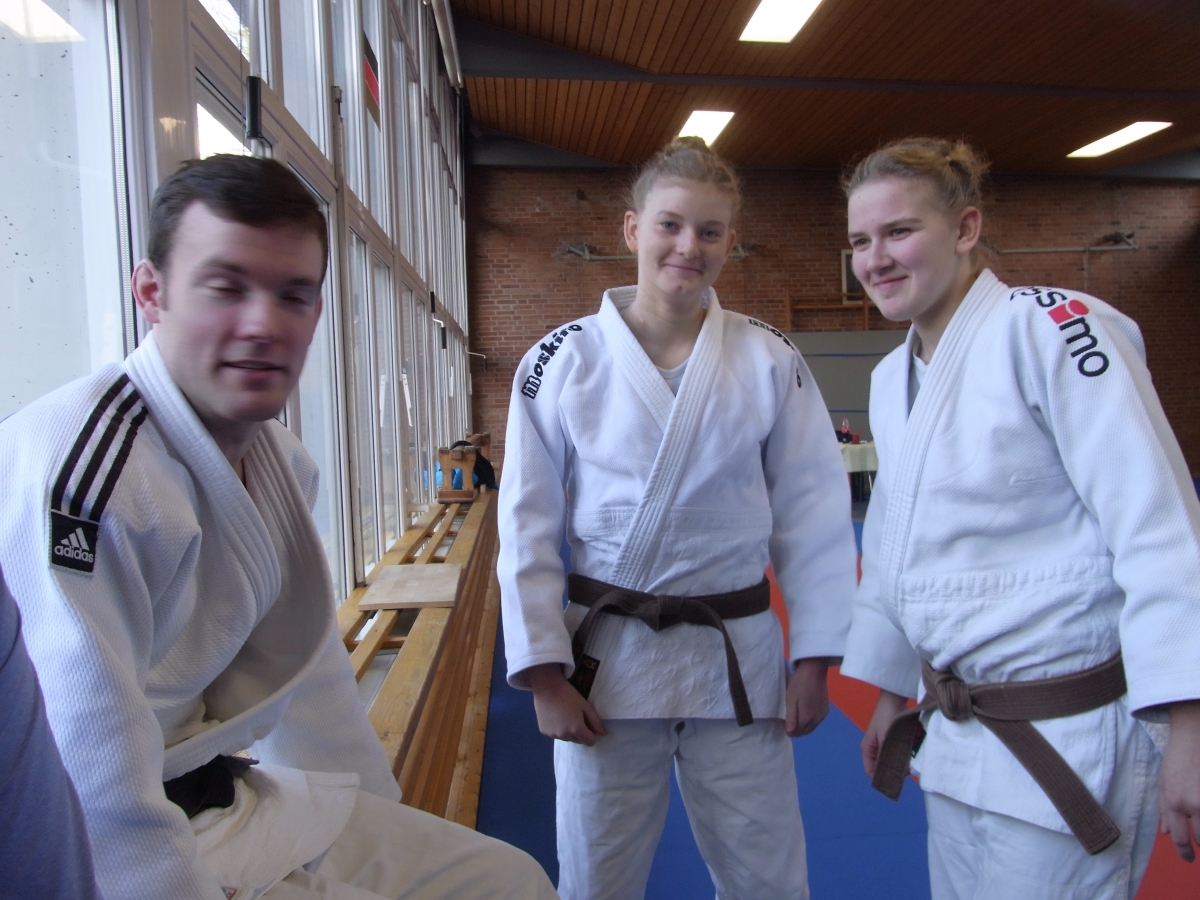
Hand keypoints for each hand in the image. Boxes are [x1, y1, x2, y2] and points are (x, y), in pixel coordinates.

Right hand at [527, 663, 607, 745]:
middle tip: (575, 717)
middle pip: (578, 741)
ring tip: (564, 716)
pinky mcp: (544, 732)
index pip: (590, 742)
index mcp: (576, 730)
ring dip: (568, 731)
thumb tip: (604, 734)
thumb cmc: (569, 695)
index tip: (588, 723)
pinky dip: (557, 729)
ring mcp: (553, 735)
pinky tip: (555, 717)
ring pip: (566, 738)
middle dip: (579, 732)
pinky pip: (555, 735)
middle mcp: (564, 736)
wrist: (547, 688)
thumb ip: (595, 722)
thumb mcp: (585, 706)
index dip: (591, 734)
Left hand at [785, 657, 830, 736]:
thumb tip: (790, 732)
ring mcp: (823, 714)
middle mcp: (818, 719)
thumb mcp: (791, 699)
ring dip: (804, 725)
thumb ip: (791, 717)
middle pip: (805, 731)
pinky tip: (805, 712)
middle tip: (788, 720)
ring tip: (795, 716)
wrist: (814, 670)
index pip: (798, 732)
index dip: (789, 730)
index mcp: (808, 718)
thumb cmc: (799, 684)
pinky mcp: (826, 708)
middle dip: (796, 729)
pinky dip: (810, 720)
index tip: (783, 723)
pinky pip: (817, 720)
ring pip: (812, 726)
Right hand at [862, 689, 908, 777]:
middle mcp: (874, 749)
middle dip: (893, 771)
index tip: (895, 782)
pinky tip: (912, 757)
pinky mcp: (893, 740)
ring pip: (891, 761)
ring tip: (912, 765)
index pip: (870, 772)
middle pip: (882, 767)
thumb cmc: (886, 718)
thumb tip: (900, 774)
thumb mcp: (886, 739)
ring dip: (900, 763)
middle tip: (907, 773)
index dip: (881, 778)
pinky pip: (898, 753)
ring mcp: (884, 744)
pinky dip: (904, 756)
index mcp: (867, 749)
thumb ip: (890, 757)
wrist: (894, 699)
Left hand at [1159, 700, 1199, 861]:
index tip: (1188, 858)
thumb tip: (1166, 833)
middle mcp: (1194, 804)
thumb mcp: (1163, 783)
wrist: (1195, 736)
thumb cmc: (1177, 759)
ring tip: (1199, 815)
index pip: (1180, 838)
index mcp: (1174, 802)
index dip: (1185, 852)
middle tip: (1199, 838)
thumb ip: (1164, 809)